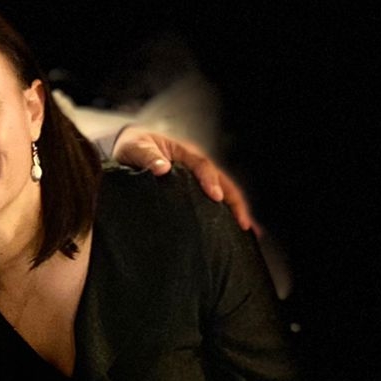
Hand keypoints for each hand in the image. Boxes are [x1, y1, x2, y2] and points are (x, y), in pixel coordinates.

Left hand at [112, 128, 254, 231]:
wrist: (131, 148)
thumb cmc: (133, 147)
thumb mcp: (135, 148)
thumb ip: (147, 156)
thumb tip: (162, 168)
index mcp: (185, 153)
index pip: (203, 165)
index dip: (210, 180)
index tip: (216, 197)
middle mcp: (197, 165)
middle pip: (223, 181)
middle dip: (235, 201)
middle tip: (243, 222)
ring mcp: (198, 179)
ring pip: (224, 193)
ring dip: (237, 210)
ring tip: (249, 232)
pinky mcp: (194, 191)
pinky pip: (214, 203)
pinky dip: (227, 216)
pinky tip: (236, 233)